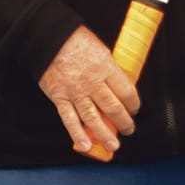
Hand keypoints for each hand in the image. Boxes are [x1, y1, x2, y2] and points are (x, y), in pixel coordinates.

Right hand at [38, 27, 140, 153]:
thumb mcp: (102, 50)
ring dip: (104, 134)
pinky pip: (69, 119)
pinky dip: (77, 134)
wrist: (49, 39)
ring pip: (93, 117)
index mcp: (106, 68)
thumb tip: (121, 84)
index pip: (126, 92)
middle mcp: (92, 82)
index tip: (134, 109)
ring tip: (112, 145)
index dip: (134, 104)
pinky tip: (85, 144)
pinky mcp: (60, 97)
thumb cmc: (75, 41)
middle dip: (124, 122)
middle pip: (113, 108)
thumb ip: (110, 69)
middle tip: (128, 129)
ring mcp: (75, 91)